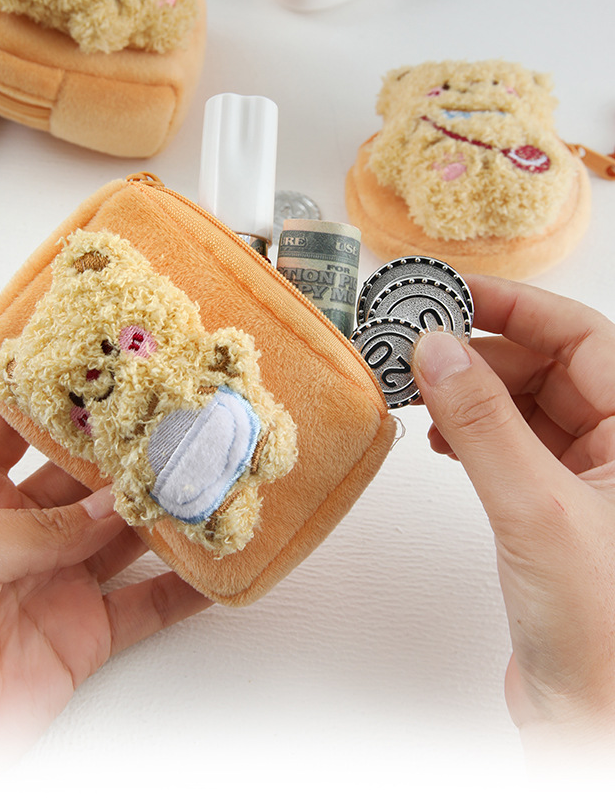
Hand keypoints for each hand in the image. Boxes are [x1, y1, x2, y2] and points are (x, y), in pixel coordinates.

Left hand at [0, 398, 210, 763]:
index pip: (13, 422)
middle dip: (124, 449)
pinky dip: (183, 587)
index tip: (98, 359)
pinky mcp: (82, 633)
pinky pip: (144, 606)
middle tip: (168, 421)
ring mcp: (53, 578)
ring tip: (200, 478)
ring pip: (123, 532)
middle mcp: (14, 529)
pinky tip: (209, 563)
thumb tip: (106, 506)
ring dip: (162, 510)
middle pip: (82, 474)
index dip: (53, 391)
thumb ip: (33, 527)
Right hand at [412, 275, 614, 757]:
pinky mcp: (551, 506)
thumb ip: (483, 422)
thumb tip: (436, 348)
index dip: (516, 306)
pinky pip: (510, 441)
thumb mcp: (534, 507)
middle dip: (479, 351)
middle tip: (417, 345)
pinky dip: (471, 430)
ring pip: (524, 401)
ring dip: (470, 390)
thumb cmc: (601, 633)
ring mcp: (585, 476)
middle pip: (547, 363)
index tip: (453, 292)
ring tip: (419, 388)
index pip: (582, 336)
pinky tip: (440, 434)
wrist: (589, 721)